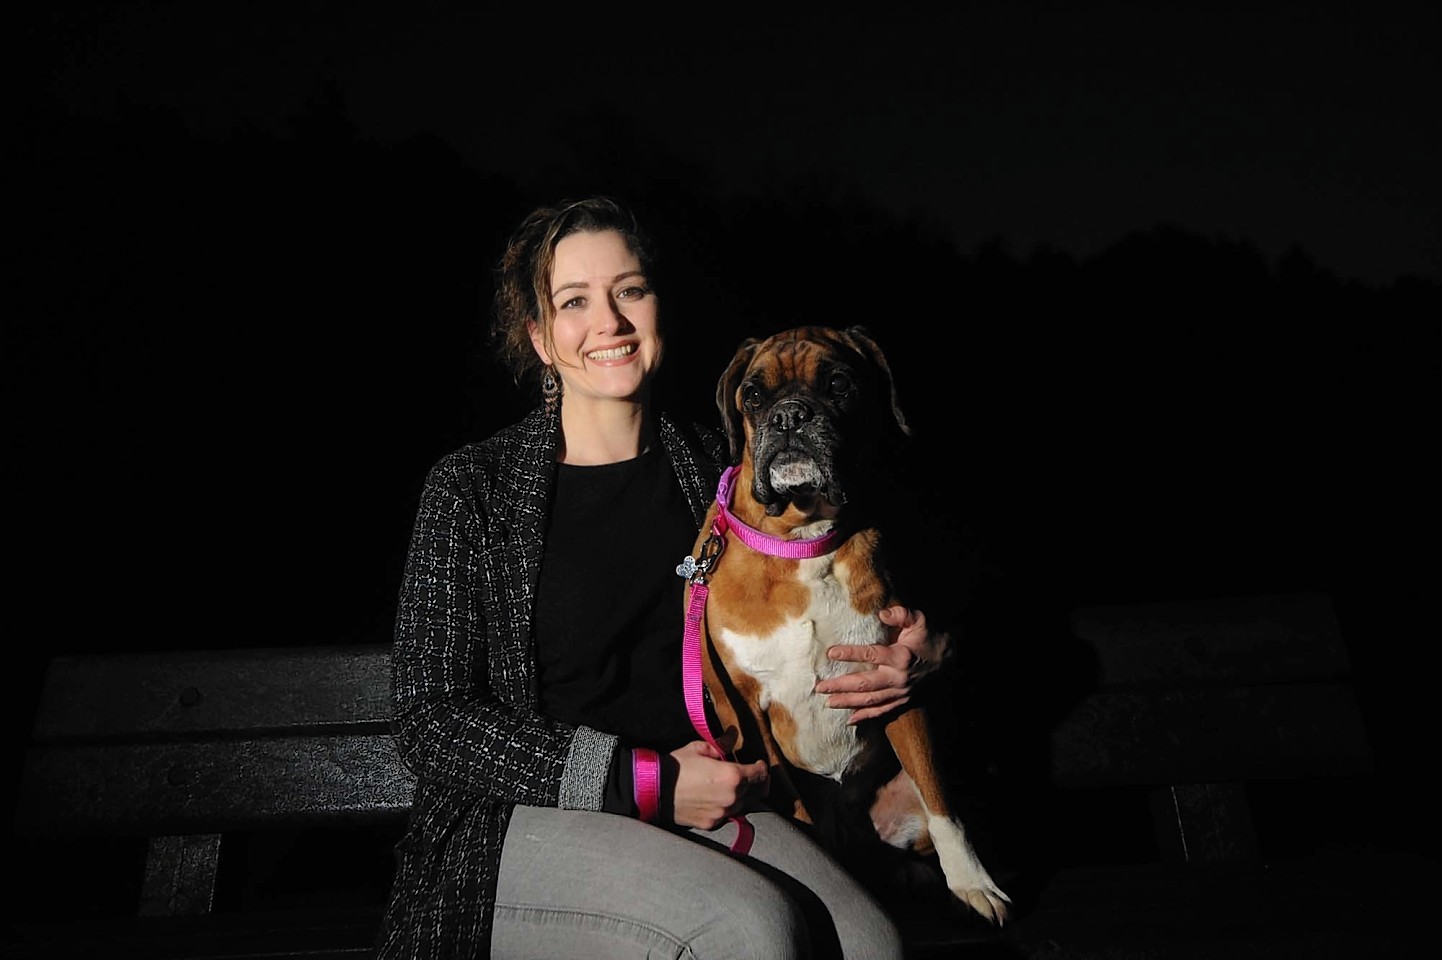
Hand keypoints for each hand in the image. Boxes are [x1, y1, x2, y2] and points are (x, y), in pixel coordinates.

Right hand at [666, 738, 768, 829]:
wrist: (655, 790)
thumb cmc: (676, 766)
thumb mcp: (699, 748)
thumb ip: (721, 744)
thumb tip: (733, 734)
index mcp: (732, 776)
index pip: (760, 774)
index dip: (762, 767)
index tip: (759, 763)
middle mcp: (732, 797)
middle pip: (757, 792)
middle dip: (758, 782)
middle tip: (755, 775)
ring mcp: (723, 813)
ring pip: (745, 805)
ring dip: (745, 795)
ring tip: (738, 786)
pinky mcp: (712, 823)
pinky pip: (729, 815)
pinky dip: (730, 806)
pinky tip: (723, 798)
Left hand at [815, 605, 951, 723]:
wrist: (950, 660)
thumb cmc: (930, 637)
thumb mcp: (919, 620)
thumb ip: (901, 614)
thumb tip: (881, 613)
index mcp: (900, 656)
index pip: (870, 654)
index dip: (850, 653)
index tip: (831, 653)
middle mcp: (898, 677)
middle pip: (865, 683)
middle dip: (841, 686)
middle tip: (820, 687)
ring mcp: (900, 692)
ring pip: (870, 700)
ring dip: (848, 702)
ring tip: (828, 702)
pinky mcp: (903, 701)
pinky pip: (882, 711)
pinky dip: (866, 717)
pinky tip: (849, 720)